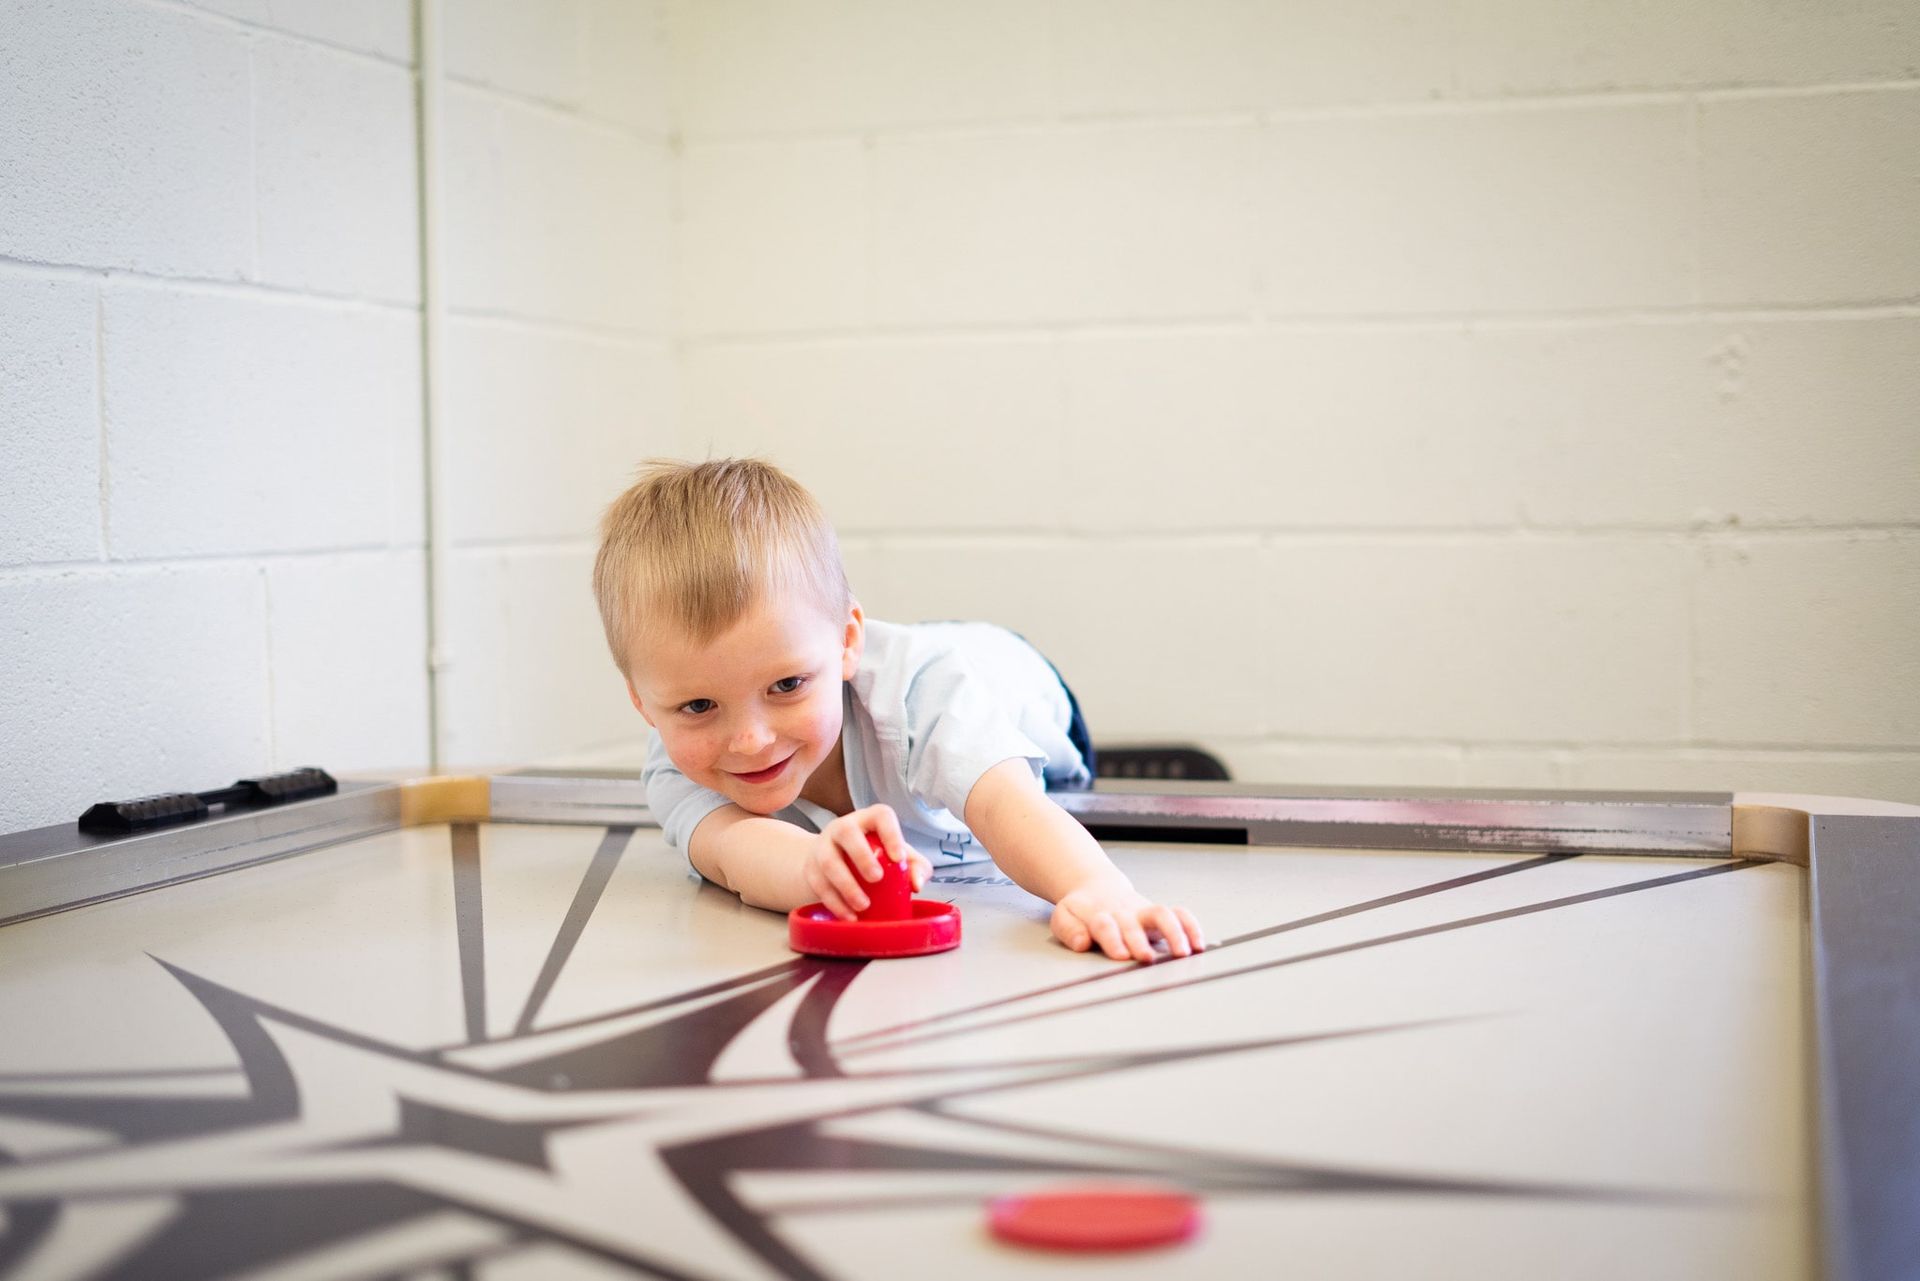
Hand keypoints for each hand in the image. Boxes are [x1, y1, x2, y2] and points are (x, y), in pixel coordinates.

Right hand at [804, 804, 931, 919]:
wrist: (834, 863)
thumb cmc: (875, 856)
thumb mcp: (898, 856)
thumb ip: (916, 867)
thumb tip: (916, 884)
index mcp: (869, 820)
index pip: (880, 816)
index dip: (890, 834)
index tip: (899, 857)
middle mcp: (843, 827)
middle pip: (846, 832)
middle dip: (861, 856)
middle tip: (876, 879)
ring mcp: (823, 846)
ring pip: (828, 861)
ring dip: (846, 885)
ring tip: (863, 905)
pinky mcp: (810, 869)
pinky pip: (819, 885)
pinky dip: (835, 903)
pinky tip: (849, 916)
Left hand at [1050, 877, 1204, 961]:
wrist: (1096, 887)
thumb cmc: (1081, 910)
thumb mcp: (1064, 917)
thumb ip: (1069, 930)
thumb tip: (1081, 943)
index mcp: (1099, 915)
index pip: (1105, 925)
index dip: (1113, 939)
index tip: (1120, 955)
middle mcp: (1124, 914)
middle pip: (1134, 924)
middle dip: (1140, 940)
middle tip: (1147, 958)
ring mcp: (1143, 913)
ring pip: (1163, 915)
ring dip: (1175, 933)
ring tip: (1184, 953)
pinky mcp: (1159, 914)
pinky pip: (1180, 915)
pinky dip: (1191, 927)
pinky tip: (1199, 944)